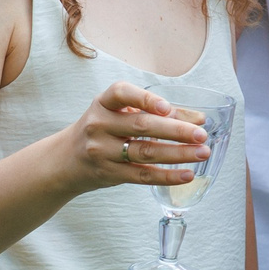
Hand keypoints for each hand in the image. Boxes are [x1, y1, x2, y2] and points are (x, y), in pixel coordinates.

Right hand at [58, 80, 214, 191]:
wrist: (66, 160)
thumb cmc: (103, 130)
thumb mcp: (122, 113)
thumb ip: (159, 113)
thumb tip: (199, 119)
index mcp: (103, 103)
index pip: (122, 93)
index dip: (145, 99)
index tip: (167, 107)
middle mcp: (99, 124)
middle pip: (141, 126)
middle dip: (175, 131)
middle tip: (202, 134)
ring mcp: (102, 151)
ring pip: (145, 152)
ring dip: (178, 154)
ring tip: (202, 152)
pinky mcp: (109, 173)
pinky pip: (142, 175)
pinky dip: (167, 176)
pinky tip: (186, 174)